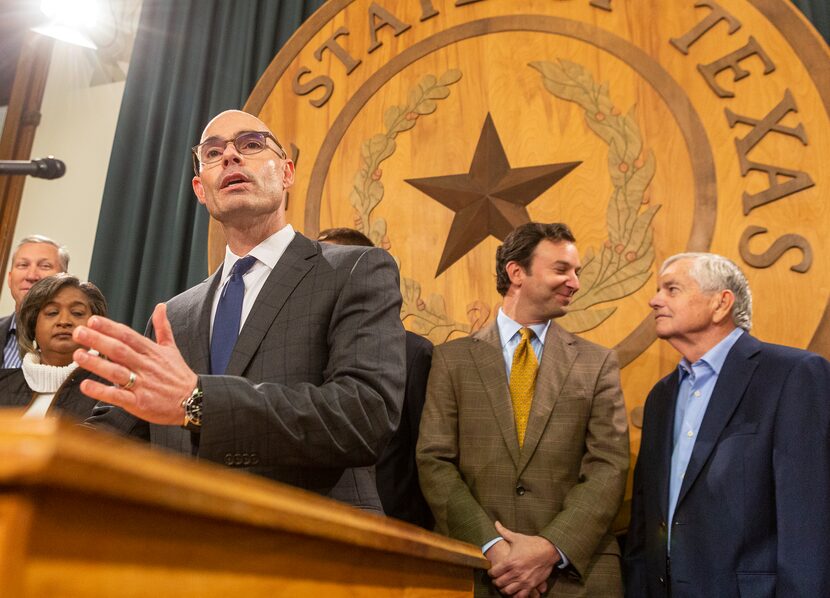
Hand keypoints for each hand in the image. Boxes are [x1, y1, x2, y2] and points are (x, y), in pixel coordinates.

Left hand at [73, 303, 197, 424]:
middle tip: (78, 332)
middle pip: (120, 351)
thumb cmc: (179, 375)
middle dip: (98, 340)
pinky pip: (118, 396)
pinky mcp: (140, 403)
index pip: (128, 336)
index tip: (93, 320)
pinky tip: (86, 385)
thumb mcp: (172, 349)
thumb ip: (163, 327)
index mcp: (152, 352)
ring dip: (96, 363)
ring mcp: (143, 385)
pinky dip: (101, 391)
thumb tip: (161, 306)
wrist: (194, 401)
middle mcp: (146, 366)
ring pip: (116, 372)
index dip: (110, 328)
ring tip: (78, 355)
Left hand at [488, 521, 558, 596]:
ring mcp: (524, 580)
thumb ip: (503, 532)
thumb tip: (496, 523)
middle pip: (499, 583)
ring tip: (504, 585)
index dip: (490, 573)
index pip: (494, 572)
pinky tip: (515, 590)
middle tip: (496, 579)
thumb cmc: (532, 543)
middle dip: (496, 582)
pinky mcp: (532, 585)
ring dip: (504, 589)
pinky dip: (516, 595)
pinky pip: (521, 596)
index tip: (491, 572)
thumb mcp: (516, 537)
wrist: (549, 550)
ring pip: (508, 591)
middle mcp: (516, 572)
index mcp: (510, 561)